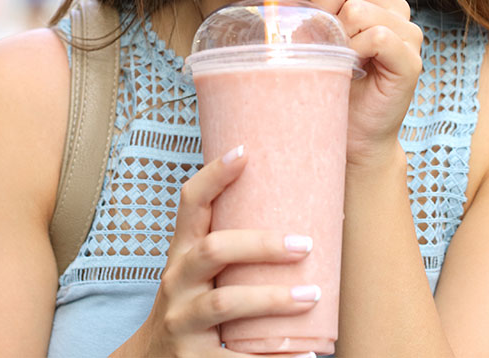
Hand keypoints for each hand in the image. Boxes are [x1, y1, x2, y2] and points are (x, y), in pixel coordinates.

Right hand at [117, 147, 317, 356]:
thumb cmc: (192, 304)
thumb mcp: (199, 273)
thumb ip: (236, 249)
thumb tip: (312, 221)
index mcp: (182, 253)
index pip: (190, 205)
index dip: (214, 176)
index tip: (244, 152)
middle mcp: (176, 282)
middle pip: (215, 249)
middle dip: (262, 244)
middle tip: (304, 245)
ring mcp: (181, 321)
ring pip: (226, 301)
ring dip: (273, 298)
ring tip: (311, 296)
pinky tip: (303, 356)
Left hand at [255, 0, 422, 169]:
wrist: (352, 139)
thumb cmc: (331, 90)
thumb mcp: (307, 40)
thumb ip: (292, 5)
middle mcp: (393, 8)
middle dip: (317, 8)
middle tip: (311, 43)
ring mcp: (407, 33)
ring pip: (357, 8)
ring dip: (335, 36)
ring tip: (336, 62)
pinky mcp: (410, 59)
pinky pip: (376, 36)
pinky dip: (355, 52)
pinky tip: (351, 70)